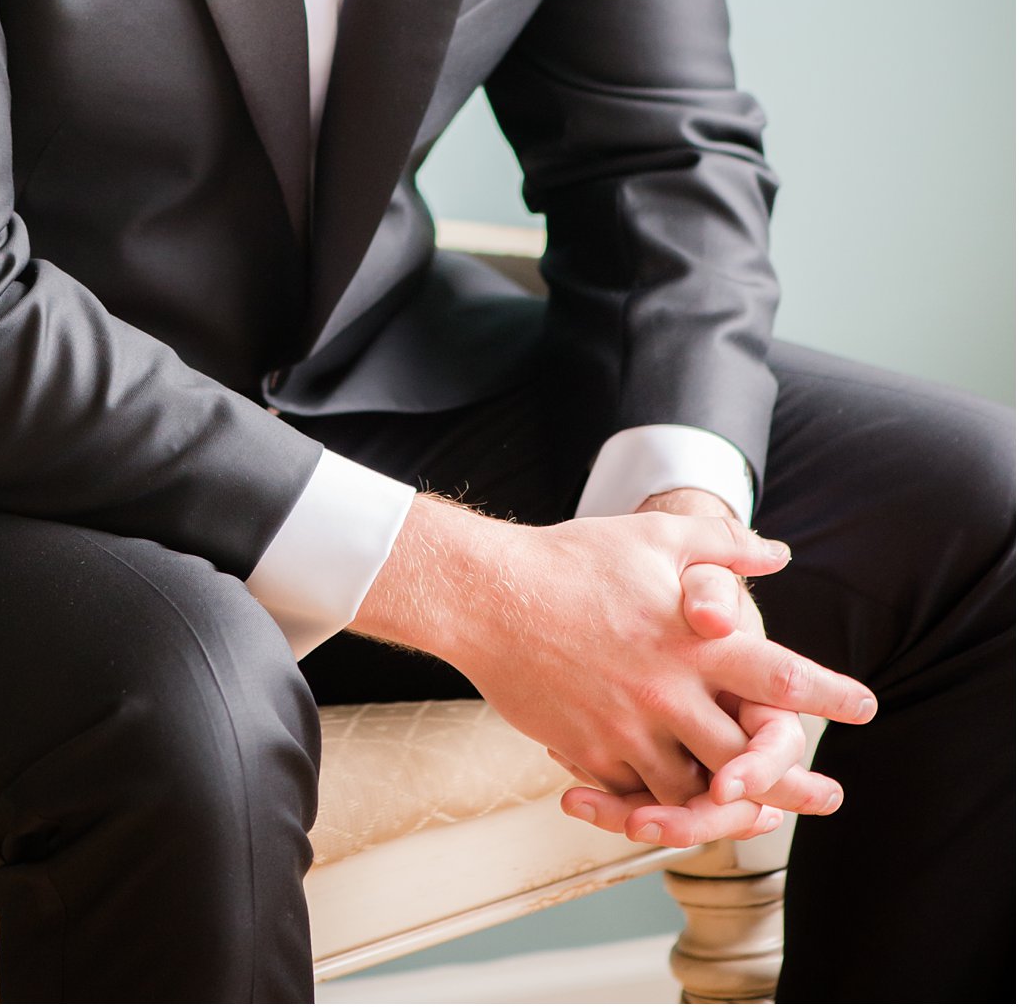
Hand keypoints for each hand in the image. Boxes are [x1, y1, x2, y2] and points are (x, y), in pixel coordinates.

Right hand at [352, 495, 874, 822]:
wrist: (487, 595)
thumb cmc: (573, 559)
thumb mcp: (654, 540)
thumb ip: (723, 547)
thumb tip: (778, 554)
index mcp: (692, 640)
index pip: (779, 674)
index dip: (829, 694)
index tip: (864, 707)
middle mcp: (668, 690)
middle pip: (747, 754)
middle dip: (793, 780)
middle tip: (826, 796)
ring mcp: (627, 727)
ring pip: (693, 788)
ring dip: (726, 803)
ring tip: (753, 812)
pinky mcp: (589, 750)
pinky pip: (635, 793)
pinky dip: (659, 802)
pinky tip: (674, 803)